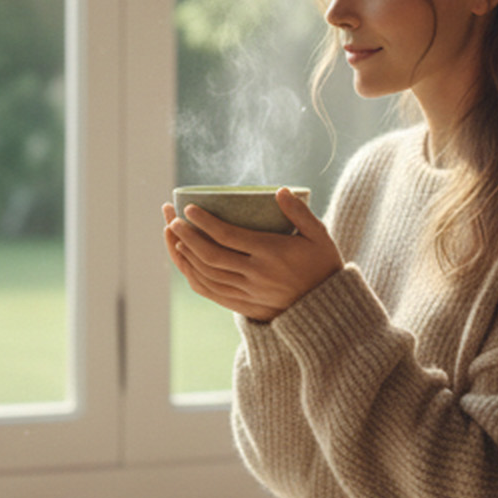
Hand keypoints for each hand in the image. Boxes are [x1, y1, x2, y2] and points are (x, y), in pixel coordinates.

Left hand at [163, 188, 341, 321]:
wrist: (324, 307)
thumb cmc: (322, 265)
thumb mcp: (319, 236)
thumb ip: (299, 212)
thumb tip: (279, 190)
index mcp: (272, 252)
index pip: (228, 235)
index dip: (205, 222)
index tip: (189, 208)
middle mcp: (256, 273)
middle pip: (211, 254)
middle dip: (188, 235)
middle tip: (173, 219)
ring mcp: (248, 291)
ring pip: (207, 274)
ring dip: (186, 254)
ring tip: (174, 236)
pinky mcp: (244, 304)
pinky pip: (211, 291)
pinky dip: (194, 275)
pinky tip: (185, 261)